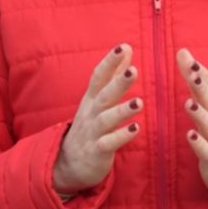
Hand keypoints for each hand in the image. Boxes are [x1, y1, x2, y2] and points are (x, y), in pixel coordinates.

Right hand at [52, 43, 142, 193]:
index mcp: (92, 98)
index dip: (110, 62)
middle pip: (104, 94)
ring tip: (139, 103)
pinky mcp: (96, 151)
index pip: (99, 76)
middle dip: (118, 82)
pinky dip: (121, 136)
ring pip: (106, 119)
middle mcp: (91, 112)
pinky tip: (135, 129)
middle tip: (133, 70)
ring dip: (122, 111)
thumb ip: (113, 74)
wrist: (67, 162)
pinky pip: (108, 143)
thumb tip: (127, 48)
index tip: (123, 47)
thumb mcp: (98, 98)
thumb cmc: (90, 125)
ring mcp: (92, 132)